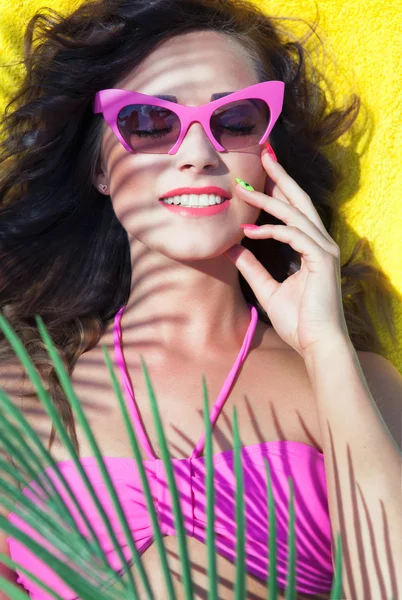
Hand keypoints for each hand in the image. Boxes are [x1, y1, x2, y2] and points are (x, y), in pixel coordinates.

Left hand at [224, 150, 349, 358]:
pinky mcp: (322, 259)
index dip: (277, 190)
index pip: (293, 211)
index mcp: (309, 247)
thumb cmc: (297, 320)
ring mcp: (323, 249)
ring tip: (243, 188)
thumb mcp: (267, 288)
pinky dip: (271, 229)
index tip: (258, 176)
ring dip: (269, 198)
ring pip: (294, 213)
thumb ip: (251, 267)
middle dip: (280, 176)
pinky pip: (293, 234)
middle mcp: (319, 243)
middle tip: (263, 154)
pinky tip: (249, 230)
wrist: (316, 343)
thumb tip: (230, 249)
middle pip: (299, 200)